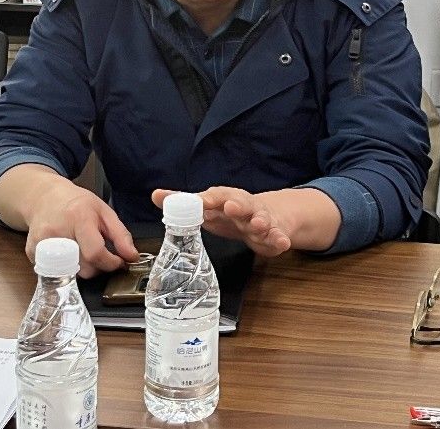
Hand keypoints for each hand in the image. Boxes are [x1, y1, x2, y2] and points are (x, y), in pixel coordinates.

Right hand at [21, 173, 139, 277]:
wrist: (45, 198)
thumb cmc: (76, 203)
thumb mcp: (104, 211)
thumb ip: (121, 235)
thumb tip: (132, 257)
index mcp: (78, 217)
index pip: (95, 253)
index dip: (111, 263)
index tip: (118, 262)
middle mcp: (57, 231)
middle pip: (84, 268)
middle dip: (98, 267)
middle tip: (100, 255)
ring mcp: (42, 243)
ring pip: (70, 274)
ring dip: (82, 269)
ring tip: (82, 251)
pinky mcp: (32, 252)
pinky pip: (55, 272)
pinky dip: (65, 267)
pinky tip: (67, 252)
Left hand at [152, 186, 292, 256]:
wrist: (265, 214)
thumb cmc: (229, 211)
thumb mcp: (208, 206)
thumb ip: (183, 202)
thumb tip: (156, 195)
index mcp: (225, 198)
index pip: (216, 196)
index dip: (209, 199)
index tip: (202, 200)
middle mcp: (244, 206)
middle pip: (241, 203)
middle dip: (238, 205)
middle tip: (232, 208)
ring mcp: (260, 219)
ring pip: (262, 219)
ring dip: (261, 222)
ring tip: (259, 226)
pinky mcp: (274, 233)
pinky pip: (278, 236)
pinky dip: (280, 239)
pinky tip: (282, 243)